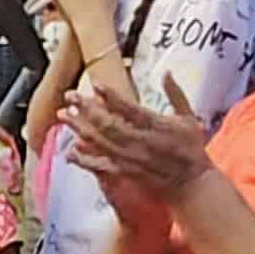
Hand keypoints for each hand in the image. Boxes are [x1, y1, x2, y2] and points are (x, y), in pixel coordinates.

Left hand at [66, 71, 211, 214]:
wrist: (191, 182)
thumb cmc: (191, 147)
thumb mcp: (188, 116)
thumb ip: (175, 93)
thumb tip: (167, 71)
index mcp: (156, 126)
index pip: (128, 108)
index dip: (110, 96)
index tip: (94, 84)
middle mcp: (140, 142)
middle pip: (107, 124)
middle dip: (86, 109)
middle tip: (69, 96)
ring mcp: (130, 158)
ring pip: (100, 142)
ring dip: (79, 128)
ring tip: (63, 115)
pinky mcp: (125, 172)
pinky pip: (101, 165)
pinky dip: (84, 159)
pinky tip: (70, 151)